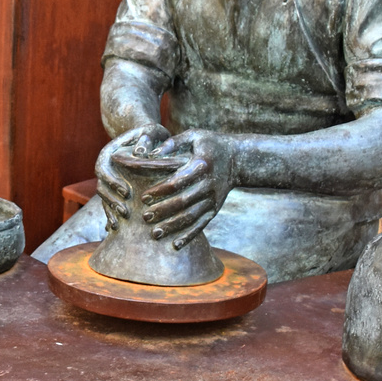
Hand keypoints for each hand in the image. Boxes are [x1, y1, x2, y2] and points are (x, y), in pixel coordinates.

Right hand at [95, 123, 169, 228]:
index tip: (126, 192)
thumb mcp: (150, 131)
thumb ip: (146, 139)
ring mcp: (108, 180)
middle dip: (112, 201)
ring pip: (103, 198)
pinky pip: (108, 204)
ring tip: (122, 222)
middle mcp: (105, 168)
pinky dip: (112, 215)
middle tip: (125, 212)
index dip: (112, 182)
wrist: (147, 137)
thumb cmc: (150, 133)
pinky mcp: (115, 190)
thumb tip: (140, 154)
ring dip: (111, 210)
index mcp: (108, 153)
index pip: (103, 169)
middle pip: (101, 187)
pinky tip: (118, 228)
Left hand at [138, 128, 234, 247]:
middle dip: (162, 212)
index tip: (144, 197)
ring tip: (155, 233)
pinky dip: (189, 236)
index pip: (177, 182)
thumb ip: (173, 143)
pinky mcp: (215, 208)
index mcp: (201, 165)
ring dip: (172, 227)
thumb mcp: (194, 135)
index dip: (160, 191)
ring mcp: (213, 199)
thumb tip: (150, 154)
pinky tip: (176, 245)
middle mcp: (209, 184)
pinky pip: (202, 225)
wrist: (237, 159)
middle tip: (144, 218)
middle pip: (183, 202)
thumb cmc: (210, 144)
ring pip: (191, 217)